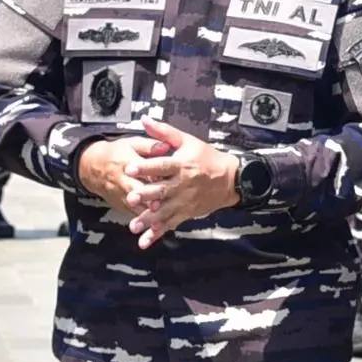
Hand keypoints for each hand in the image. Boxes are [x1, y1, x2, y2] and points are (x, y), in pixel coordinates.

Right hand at [77, 133, 171, 216]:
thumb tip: (166, 146)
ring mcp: (121, 195)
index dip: (150, 176)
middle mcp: (123, 181)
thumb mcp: (132, 143)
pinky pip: (132, 214)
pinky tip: (155, 229)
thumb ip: (149, 146)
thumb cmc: (118, 153)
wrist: (93, 167)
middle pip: (134, 192)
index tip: (161, 182)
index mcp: (127, 163)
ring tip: (157, 224)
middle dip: (145, 200)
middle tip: (157, 207)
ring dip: (144, 216)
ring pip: (133, 207)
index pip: (139, 170)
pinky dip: (143, 222)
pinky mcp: (121, 205)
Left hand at [121, 120, 239, 248]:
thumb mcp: (188, 141)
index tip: (130, 168)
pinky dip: (158, 233)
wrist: (231, 179)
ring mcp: (185, 201)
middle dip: (146, 195)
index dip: (146, 167)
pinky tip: (144, 241)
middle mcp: (182, 184)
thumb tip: (144, 119)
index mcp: (181, 165)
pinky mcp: (186, 213)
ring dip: (149, 220)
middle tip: (131, 198)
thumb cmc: (207, 158)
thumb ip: (164, 132)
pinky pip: (170, 224)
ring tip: (134, 226)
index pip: (162, 165)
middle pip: (162, 190)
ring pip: (165, 211)